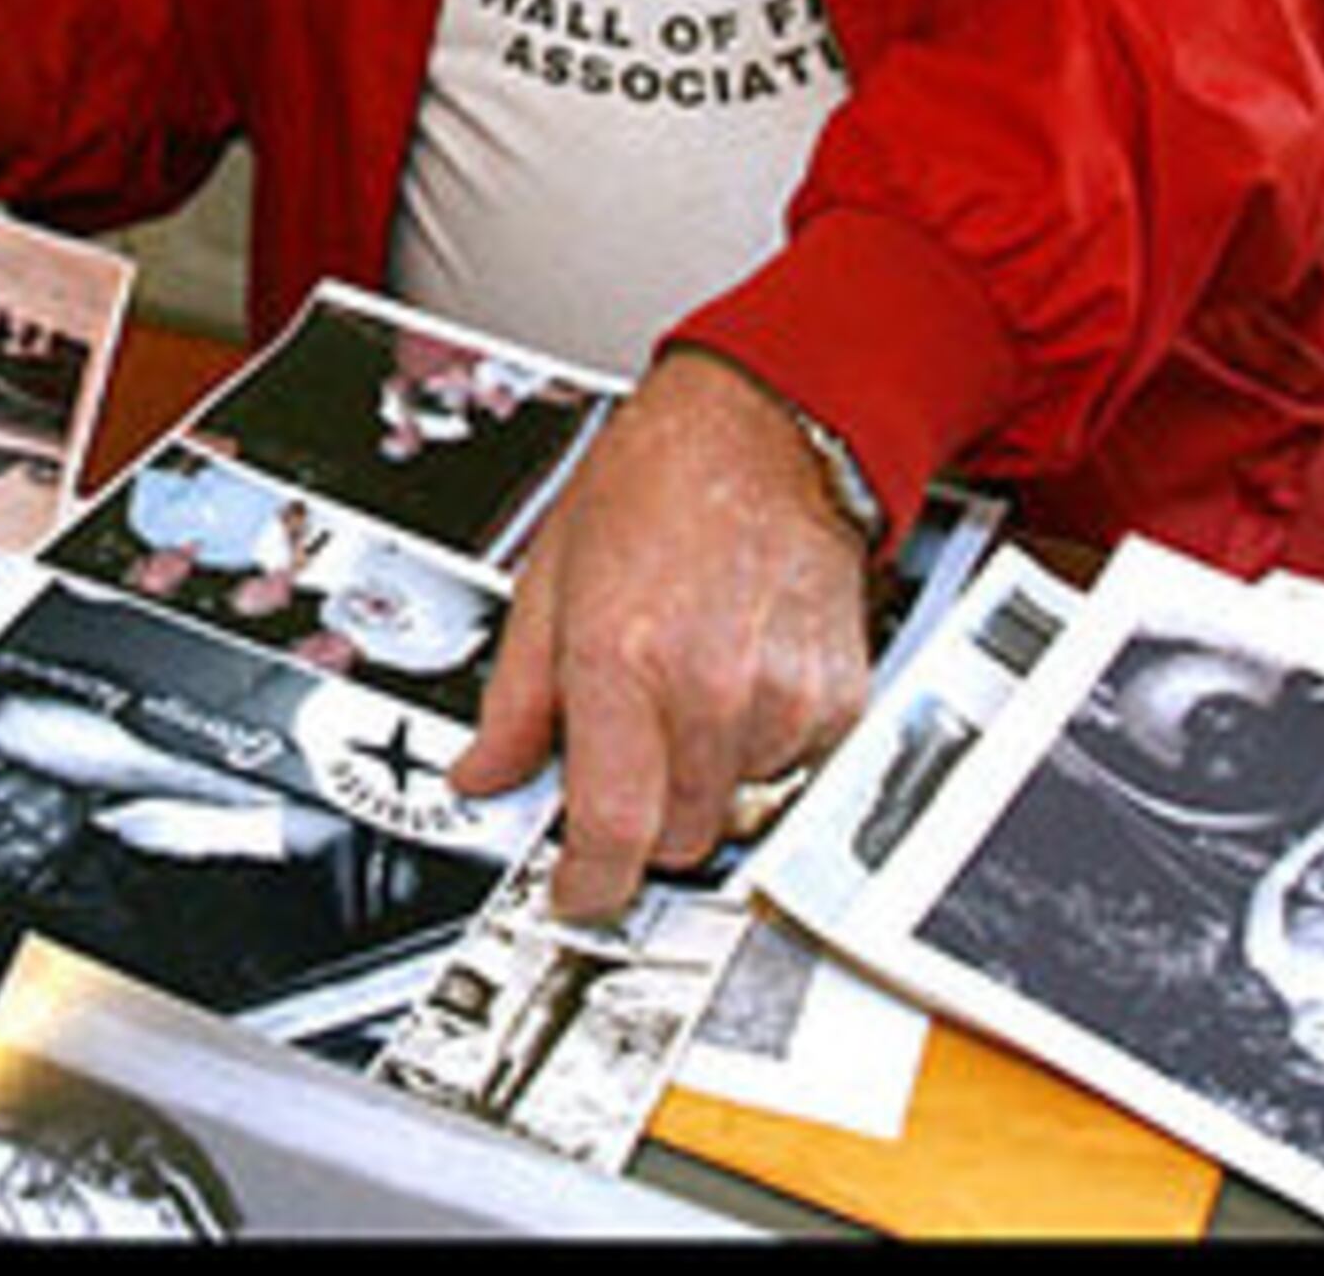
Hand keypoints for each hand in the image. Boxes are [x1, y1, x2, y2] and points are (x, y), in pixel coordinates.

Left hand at [448, 345, 873, 923]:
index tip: (574, 893)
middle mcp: (708, 685)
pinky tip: (737, 678)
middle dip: (639, 819)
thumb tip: (483, 775)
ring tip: (683, 689)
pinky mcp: (839, 696)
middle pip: (674, 837)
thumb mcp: (548, 581)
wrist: (762, 430)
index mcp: (622, 656)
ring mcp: (783, 694)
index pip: (611, 827)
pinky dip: (758, 748)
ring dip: (700, 779)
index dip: (588, 883)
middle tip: (624, 753)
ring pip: (732, 807)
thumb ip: (514, 698)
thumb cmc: (655, 485)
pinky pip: (790, 770)